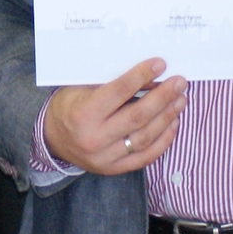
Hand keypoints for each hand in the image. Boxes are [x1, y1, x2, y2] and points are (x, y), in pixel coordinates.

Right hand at [42, 58, 187, 173]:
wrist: (52, 139)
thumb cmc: (69, 107)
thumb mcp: (81, 88)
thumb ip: (111, 84)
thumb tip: (149, 77)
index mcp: (83, 113)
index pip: (118, 92)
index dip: (141, 76)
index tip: (160, 64)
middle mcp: (94, 138)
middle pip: (137, 116)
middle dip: (163, 97)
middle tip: (179, 83)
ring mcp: (104, 157)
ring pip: (144, 137)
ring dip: (167, 117)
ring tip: (180, 100)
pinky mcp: (113, 169)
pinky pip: (145, 157)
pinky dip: (163, 140)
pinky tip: (173, 123)